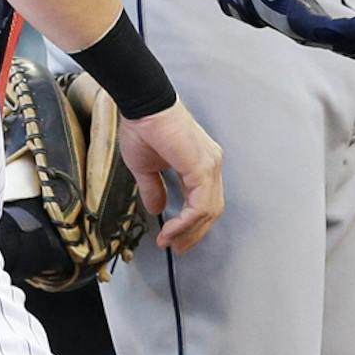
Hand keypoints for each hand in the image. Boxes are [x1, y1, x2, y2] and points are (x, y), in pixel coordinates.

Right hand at [118, 100, 223, 254]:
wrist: (143, 106)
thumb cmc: (143, 129)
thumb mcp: (146, 168)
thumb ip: (154, 189)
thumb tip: (156, 210)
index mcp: (201, 164)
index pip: (204, 202)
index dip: (189, 224)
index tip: (171, 238)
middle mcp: (211, 164)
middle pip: (211, 210)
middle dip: (193, 234)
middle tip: (177, 248)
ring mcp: (210, 165)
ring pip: (208, 210)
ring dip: (189, 231)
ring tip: (170, 242)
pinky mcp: (203, 167)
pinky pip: (200, 204)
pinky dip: (187, 221)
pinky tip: (172, 229)